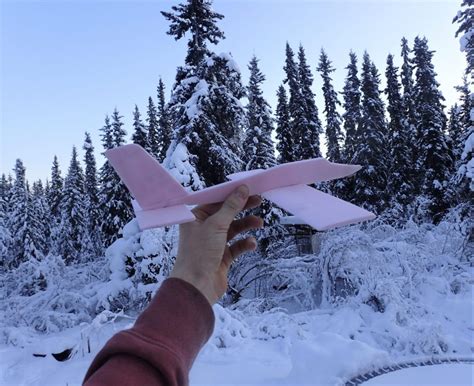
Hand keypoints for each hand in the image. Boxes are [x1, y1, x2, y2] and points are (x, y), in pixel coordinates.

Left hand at [170, 185, 262, 304]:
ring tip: (259, 223)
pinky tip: (251, 243)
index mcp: (196, 218)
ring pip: (233, 229)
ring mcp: (213, 243)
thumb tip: (243, 189)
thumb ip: (231, 206)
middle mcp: (203, 228)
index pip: (216, 201)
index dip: (232, 195)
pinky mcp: (221, 257)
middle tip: (259, 201)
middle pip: (226, 214)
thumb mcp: (216, 225)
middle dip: (242, 208)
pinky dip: (244, 244)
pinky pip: (236, 246)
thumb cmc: (200, 252)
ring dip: (246, 225)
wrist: (196, 286)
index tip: (249, 189)